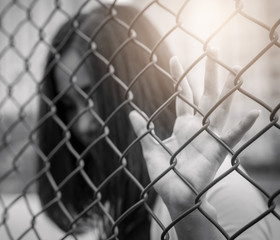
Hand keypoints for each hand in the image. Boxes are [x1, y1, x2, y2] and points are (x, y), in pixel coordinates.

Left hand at [129, 49, 259, 207]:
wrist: (175, 196)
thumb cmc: (165, 175)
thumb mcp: (151, 149)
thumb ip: (143, 130)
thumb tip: (131, 112)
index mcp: (183, 125)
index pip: (183, 95)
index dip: (180, 77)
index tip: (174, 58)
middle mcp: (198, 127)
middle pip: (205, 95)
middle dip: (208, 74)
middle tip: (212, 51)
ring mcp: (209, 137)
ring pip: (221, 108)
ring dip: (228, 89)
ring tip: (235, 69)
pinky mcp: (216, 151)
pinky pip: (231, 138)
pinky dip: (242, 127)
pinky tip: (252, 114)